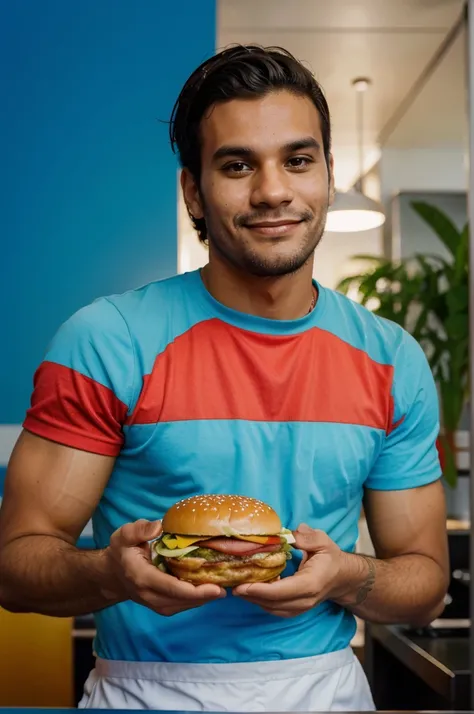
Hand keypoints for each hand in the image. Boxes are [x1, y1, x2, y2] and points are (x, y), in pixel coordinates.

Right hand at [106, 519, 225, 615]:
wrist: (112, 574)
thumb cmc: (121, 551)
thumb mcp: (125, 534)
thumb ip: (140, 529)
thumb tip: (159, 526)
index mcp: (141, 576)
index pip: (171, 587)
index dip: (194, 590)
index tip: (215, 586)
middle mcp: (148, 594)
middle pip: (180, 600)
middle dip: (204, 596)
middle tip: (226, 588)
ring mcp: (153, 602)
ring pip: (182, 605)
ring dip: (202, 599)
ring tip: (222, 589)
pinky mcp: (159, 604)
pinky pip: (180, 605)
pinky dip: (195, 600)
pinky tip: (208, 591)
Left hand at [233, 523, 349, 617]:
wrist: (342, 577)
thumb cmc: (330, 558)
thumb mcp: (323, 542)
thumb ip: (308, 537)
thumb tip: (291, 533)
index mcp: (311, 584)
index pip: (282, 591)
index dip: (260, 590)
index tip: (242, 585)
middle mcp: (305, 600)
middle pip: (273, 603)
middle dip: (251, 596)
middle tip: (232, 584)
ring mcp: (300, 608)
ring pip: (272, 609)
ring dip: (254, 600)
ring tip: (237, 586)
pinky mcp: (295, 609)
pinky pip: (275, 609)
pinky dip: (261, 601)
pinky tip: (251, 589)